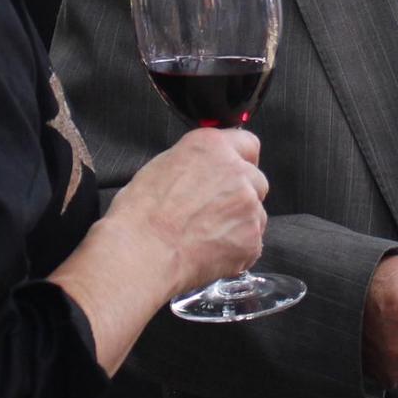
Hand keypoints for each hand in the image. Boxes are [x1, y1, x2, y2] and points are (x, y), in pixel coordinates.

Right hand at [108, 128, 267, 294]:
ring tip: (205, 237)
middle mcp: (237, 172)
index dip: (241, 161)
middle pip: (256, 181)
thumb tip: (203, 171)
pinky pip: (251, 244)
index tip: (236, 174)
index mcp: (213, 148)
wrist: (143, 253)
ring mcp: (248, 206)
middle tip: (214, 213)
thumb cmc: (141, 214)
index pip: (248, 144)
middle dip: (241, 196)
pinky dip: (236, 250)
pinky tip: (209, 253)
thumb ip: (196, 163)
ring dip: (239, 224)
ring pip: (256, 214)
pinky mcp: (251, 239)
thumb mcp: (162, 167)